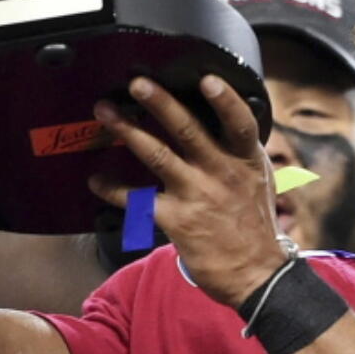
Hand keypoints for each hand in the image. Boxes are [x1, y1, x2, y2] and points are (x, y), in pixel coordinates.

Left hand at [88, 75, 284, 307]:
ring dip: (128, 130)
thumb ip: (239, 150)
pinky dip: (112, 189)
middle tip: (137, 83)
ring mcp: (197, 194)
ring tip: (105, 111)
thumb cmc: (254, 225)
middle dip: (160, 103)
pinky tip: (96, 180)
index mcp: (245, 160)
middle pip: (188, 130)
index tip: (206, 79)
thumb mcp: (258, 179)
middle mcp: (221, 172)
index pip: (240, 123)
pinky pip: (137, 199)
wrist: (256, 275)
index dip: (225, 100)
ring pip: (158, 155)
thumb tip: (222, 118)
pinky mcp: (175, 219)